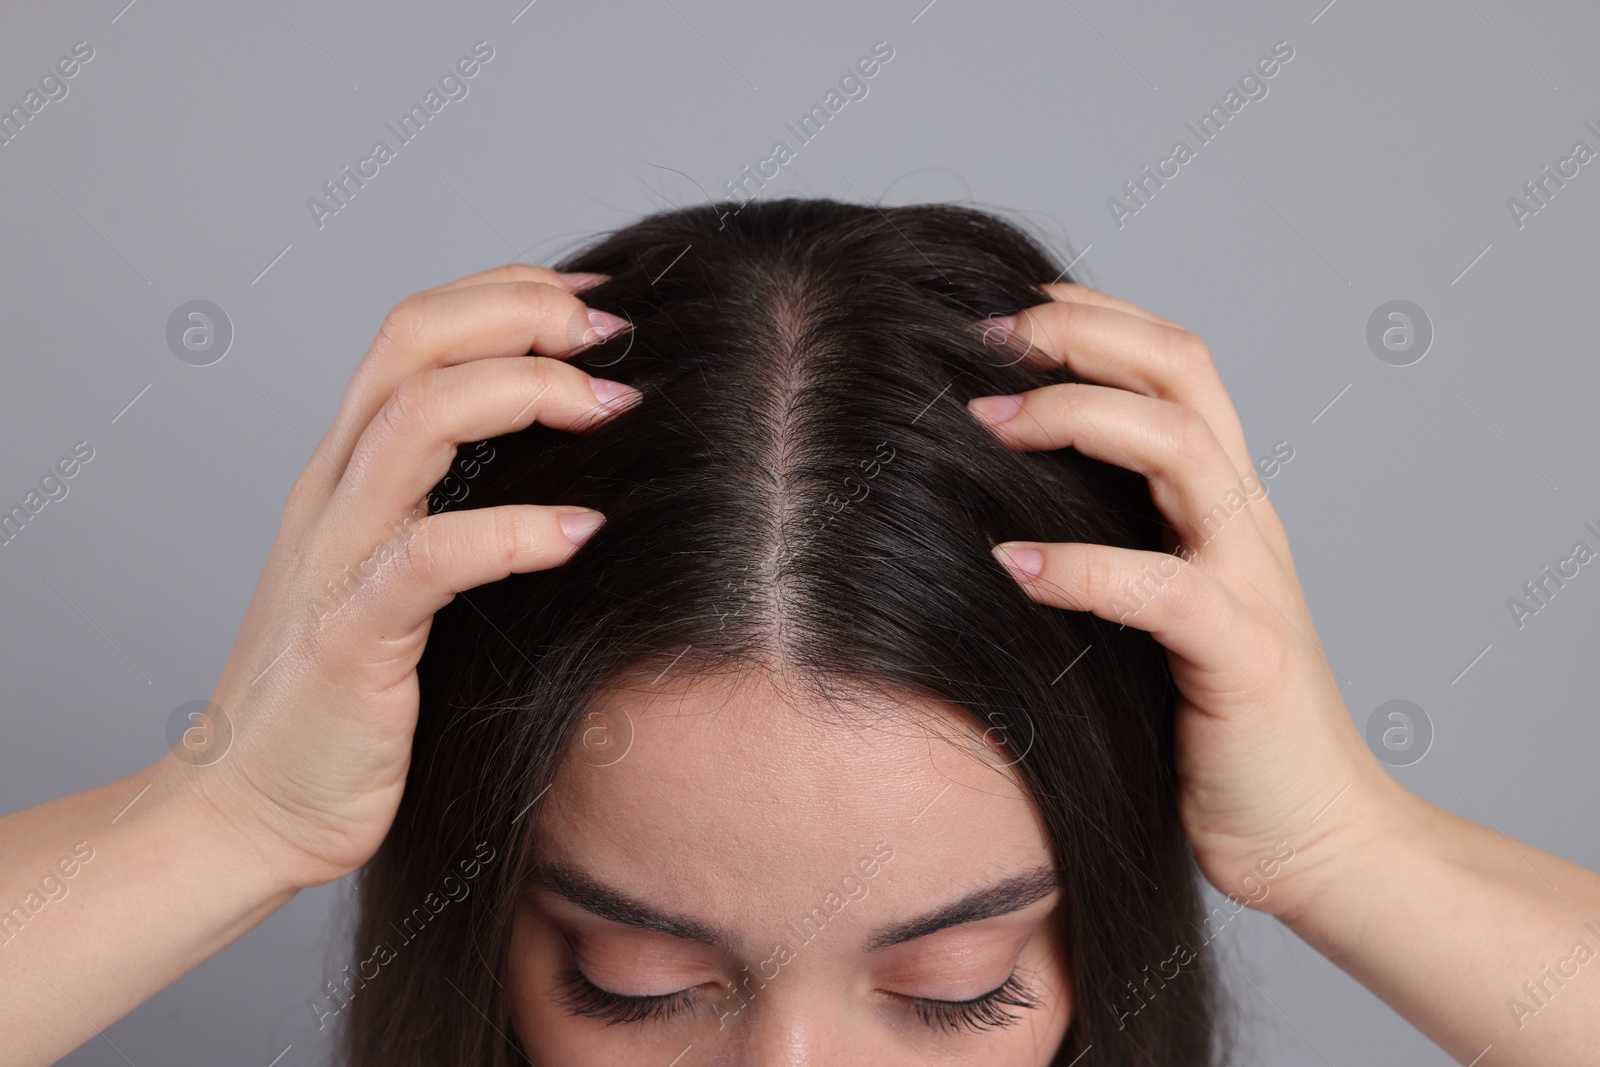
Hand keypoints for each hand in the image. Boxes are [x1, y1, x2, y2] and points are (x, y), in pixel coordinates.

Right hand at [166, 264, 638, 892]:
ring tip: (611, 404)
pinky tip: (580, 532)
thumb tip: (563, 470)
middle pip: (411, 344)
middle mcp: (334, 495)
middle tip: (612, 332)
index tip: (593, 299)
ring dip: (526, 392)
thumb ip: (449, 512)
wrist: (245, 809)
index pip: (413, 333)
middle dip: (521, 315)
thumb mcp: (395, 577)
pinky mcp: (354, 637)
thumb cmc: (340, 698)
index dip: (504, 294)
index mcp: (346, 473)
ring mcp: (336, 559)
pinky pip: (432, 556)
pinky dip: (513, 531)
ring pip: (415, 421)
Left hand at [967, 283, 1406, 917]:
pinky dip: (1082, 566)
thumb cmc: (1218, 726)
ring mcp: (1250, 583)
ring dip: (1077, 419)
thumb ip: (1117, 547)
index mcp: (1225, 504)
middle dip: (1083, 336)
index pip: (1176, 367)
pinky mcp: (1241, 656)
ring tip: (987, 424)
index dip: (1099, 318)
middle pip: (1182, 374)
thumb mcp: (1162, 613)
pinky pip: (1163, 588)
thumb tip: (1001, 506)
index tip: (1013, 308)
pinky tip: (1012, 566)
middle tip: (987, 338)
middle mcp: (1245, 524)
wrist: (1314, 838)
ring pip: (1181, 450)